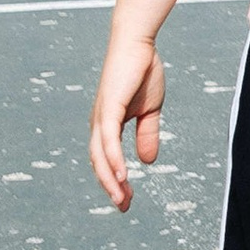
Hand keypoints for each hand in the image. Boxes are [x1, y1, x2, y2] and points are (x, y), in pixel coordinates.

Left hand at [89, 24, 166, 209]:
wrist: (139, 43)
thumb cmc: (142, 71)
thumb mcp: (150, 110)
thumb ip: (147, 134)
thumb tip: (147, 162)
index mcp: (107, 123)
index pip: (107, 159)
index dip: (115, 180)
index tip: (126, 200)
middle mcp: (99, 123)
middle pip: (99, 162)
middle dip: (110, 186)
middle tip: (123, 206)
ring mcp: (101, 115)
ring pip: (100, 155)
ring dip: (109, 179)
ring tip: (121, 199)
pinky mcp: (108, 107)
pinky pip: (108, 140)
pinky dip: (113, 159)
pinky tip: (121, 175)